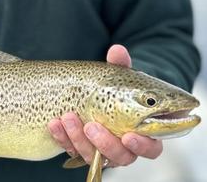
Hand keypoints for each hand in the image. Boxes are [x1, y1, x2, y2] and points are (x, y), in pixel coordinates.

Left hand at [47, 45, 162, 167]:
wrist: (93, 94)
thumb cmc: (117, 88)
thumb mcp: (119, 75)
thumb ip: (120, 64)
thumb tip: (117, 50)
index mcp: (144, 132)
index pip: (151, 147)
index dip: (142, 145)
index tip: (128, 135)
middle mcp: (126, 148)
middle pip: (122, 157)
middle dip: (105, 144)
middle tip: (91, 126)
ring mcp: (103, 151)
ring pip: (94, 157)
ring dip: (79, 139)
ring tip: (68, 117)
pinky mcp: (83, 151)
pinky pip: (73, 151)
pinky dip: (63, 138)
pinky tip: (55, 123)